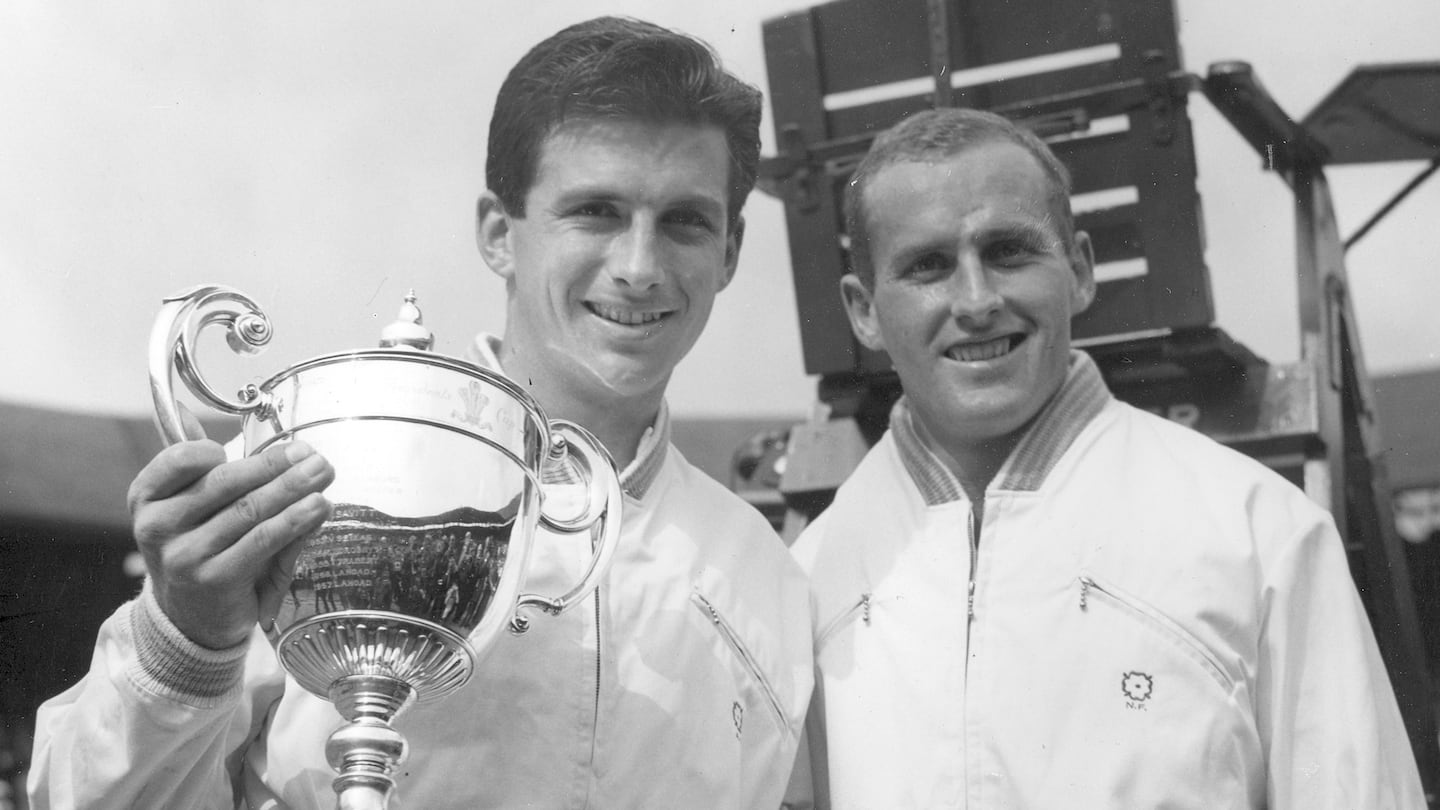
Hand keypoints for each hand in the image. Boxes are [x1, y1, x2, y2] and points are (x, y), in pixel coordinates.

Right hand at [127, 417, 334, 649]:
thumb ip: (198, 467)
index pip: (179, 460)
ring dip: (293, 488)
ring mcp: (184, 556)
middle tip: (312, 453)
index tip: (259, 444)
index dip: (222, 447)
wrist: (192, 619)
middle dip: (275, 464)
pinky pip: (263, 540)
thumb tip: (186, 410)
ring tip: (323, 473)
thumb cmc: (202, 549)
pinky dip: (296, 520)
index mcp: (147, 497)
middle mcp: (157, 526)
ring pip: (249, 510)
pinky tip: (318, 506)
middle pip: (225, 483)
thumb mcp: (193, 508)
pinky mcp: (214, 580)